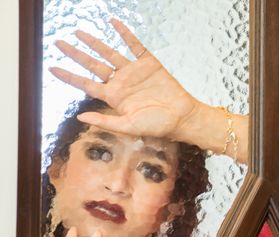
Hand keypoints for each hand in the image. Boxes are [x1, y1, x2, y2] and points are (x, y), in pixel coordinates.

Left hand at [49, 18, 201, 139]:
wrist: (181, 116)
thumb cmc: (157, 125)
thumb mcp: (129, 126)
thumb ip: (105, 121)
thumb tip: (80, 117)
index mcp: (114, 97)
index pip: (86, 84)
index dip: (69, 76)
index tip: (52, 68)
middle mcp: (121, 82)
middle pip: (93, 65)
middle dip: (75, 54)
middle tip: (59, 43)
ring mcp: (134, 71)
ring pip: (109, 53)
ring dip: (94, 42)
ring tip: (79, 32)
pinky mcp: (148, 63)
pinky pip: (134, 45)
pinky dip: (125, 34)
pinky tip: (114, 23)